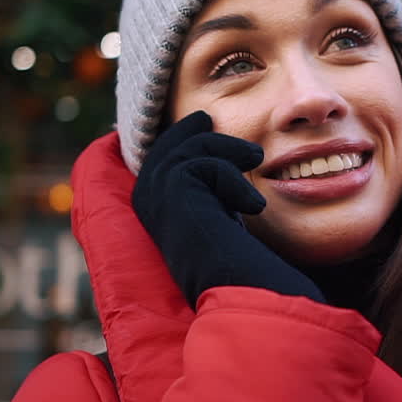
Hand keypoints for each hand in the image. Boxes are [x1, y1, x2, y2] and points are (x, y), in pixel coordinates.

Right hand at [131, 111, 323, 308]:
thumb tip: (226, 165)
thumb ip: (212, 191)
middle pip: (166, 148)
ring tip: (256, 156)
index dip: (176, 139)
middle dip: (190, 131)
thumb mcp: (219, 215)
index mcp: (154, 205)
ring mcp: (154, 192)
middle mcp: (145, 198)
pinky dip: (235, 181)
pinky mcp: (170, 189)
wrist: (232, 284)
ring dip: (228, 149)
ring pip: (191, 149)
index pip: (160, 160)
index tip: (198, 123)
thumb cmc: (233, 258)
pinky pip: (205, 164)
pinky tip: (254, 206)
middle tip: (207, 118)